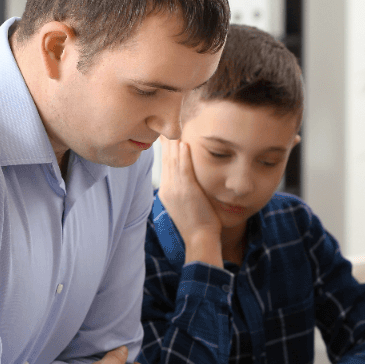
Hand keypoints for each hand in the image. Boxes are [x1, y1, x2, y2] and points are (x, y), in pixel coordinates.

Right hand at [157, 137, 222, 266]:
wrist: (200, 238)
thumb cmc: (198, 223)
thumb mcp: (185, 205)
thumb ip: (183, 190)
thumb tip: (187, 181)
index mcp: (167, 192)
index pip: (164, 165)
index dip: (165, 149)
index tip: (166, 135)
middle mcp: (168, 188)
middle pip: (166, 160)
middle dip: (166, 142)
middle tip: (165, 124)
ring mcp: (177, 189)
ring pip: (173, 161)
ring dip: (173, 143)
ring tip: (173, 127)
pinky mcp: (187, 191)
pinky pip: (183, 169)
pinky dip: (183, 155)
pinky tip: (183, 143)